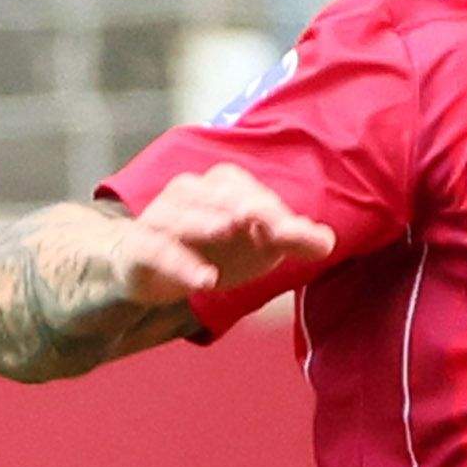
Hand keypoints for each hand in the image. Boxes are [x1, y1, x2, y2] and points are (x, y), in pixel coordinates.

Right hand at [104, 163, 337, 305]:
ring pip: (183, 218)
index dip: (273, 213)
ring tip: (230, 231)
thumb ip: (293, 240)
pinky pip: (158, 252)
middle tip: (272, 227)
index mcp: (221, 185)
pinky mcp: (140, 248)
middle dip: (246, 211)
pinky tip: (205, 281)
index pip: (251, 194)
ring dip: (206, 224)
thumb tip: (326, 241)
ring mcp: (160, 218)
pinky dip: (181, 265)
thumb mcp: (257, 245)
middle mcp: (189, 193)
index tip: (291, 232)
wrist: (147, 267)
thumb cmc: (211, 248)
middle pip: (220, 200)